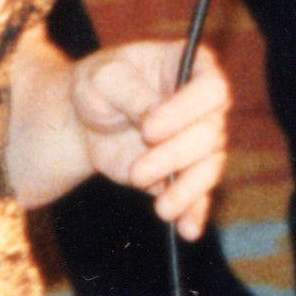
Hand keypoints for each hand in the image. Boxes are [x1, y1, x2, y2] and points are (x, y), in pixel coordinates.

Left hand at [71, 39, 228, 238]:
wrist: (83, 119)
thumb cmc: (98, 86)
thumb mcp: (105, 78)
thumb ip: (132, 94)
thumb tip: (153, 121)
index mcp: (191, 66)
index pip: (211, 89)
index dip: (186, 111)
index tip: (149, 129)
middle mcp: (204, 105)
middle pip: (211, 134)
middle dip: (175, 157)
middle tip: (137, 171)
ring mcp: (199, 140)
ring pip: (210, 168)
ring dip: (186, 190)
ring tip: (160, 209)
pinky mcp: (186, 172)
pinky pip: (200, 194)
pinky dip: (195, 212)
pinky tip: (187, 230)